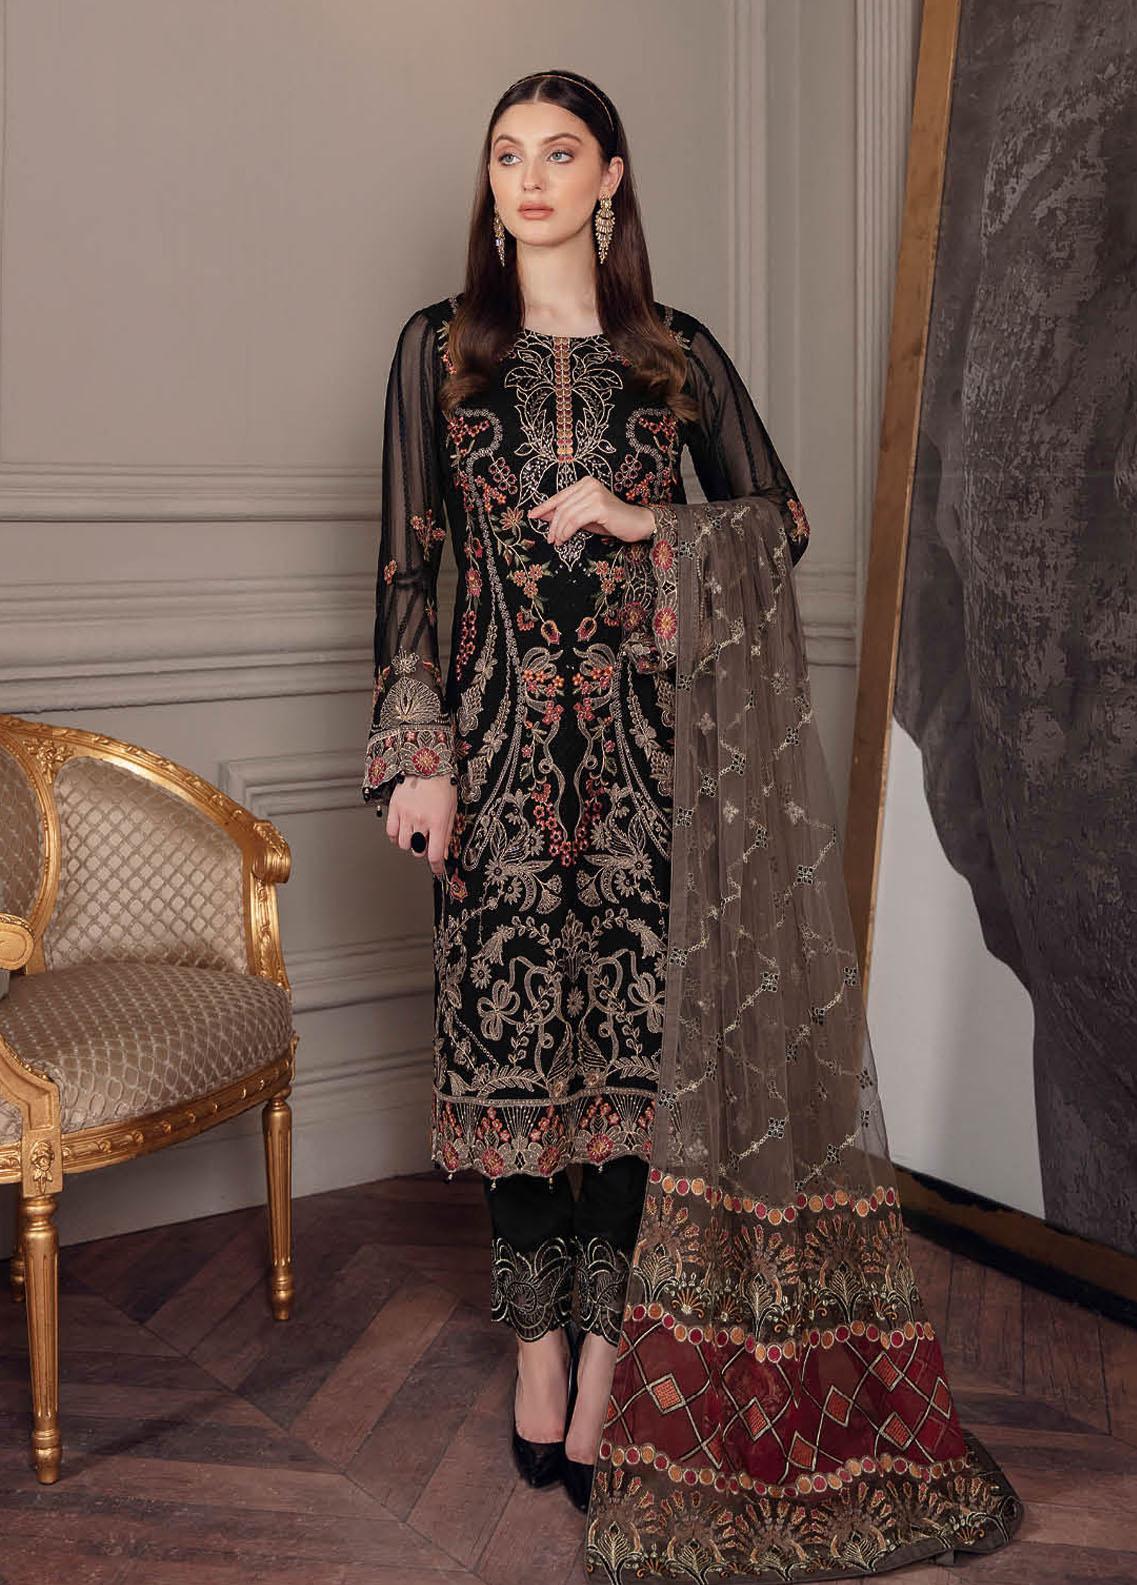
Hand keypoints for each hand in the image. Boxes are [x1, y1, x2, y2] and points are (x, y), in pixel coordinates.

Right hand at [386, 774, 457, 878]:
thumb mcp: (451, 810)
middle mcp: (420, 820)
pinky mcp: (394, 808)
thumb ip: (446, 833)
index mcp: (437, 821)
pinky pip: (391, 832)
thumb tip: (444, 853)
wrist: (427, 763)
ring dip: (410, 843)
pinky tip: (403, 830)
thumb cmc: (442, 784)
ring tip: (415, 833)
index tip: (437, 870)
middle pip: (418, 851)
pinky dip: (396, 836)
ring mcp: (406, 814)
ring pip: (403, 844)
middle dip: (423, 849)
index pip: (435, 854)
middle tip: (427, 841)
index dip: (436, 867)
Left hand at [528, 477, 654, 549]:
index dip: (544, 507)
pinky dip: (566, 532)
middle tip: (549, 539)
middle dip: (552, 524)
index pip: (560, 496)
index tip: (532, 516)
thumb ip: (566, 514)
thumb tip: (543, 516)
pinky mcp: (599, 506)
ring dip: (559, 531)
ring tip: (557, 541)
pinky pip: (575, 520)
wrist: (636, 524)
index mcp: (585, 483)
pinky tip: (564, 539)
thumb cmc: (611, 521)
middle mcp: (589, 484)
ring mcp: (594, 493)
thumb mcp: (584, 517)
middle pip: (562, 506)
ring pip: (566, 514)